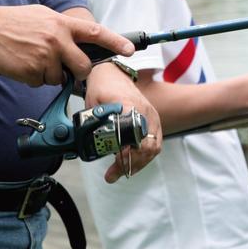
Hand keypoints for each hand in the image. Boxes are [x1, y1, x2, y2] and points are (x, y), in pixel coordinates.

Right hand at [0, 5, 133, 86]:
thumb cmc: (14, 23)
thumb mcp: (43, 16)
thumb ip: (63, 29)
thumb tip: (80, 40)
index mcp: (62, 24)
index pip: (96, 33)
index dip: (115, 42)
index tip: (130, 49)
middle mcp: (57, 40)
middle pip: (83, 66)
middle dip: (78, 72)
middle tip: (66, 68)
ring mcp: (45, 56)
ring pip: (60, 78)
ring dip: (50, 74)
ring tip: (33, 58)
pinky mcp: (32, 72)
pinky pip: (41, 83)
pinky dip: (34, 78)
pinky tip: (24, 64)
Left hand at [85, 61, 162, 182]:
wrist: (112, 73)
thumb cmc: (102, 87)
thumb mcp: (92, 103)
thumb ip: (94, 122)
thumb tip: (92, 145)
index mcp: (130, 106)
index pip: (135, 135)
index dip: (127, 153)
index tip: (114, 161)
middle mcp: (145, 111)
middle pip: (146, 146)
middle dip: (130, 164)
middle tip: (112, 174)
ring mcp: (152, 116)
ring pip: (153, 148)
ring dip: (137, 164)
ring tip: (119, 172)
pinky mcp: (153, 120)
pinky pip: (155, 143)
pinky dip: (144, 157)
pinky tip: (131, 164)